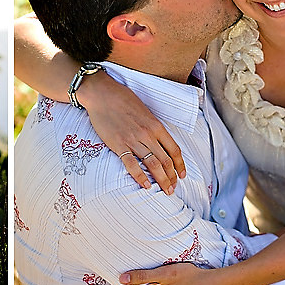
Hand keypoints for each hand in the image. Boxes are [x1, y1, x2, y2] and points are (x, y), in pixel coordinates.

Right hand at [77, 70, 185, 192]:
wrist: (102, 94)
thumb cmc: (123, 100)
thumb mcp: (145, 111)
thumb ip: (153, 127)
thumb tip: (159, 142)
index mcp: (156, 126)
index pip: (174, 150)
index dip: (180, 165)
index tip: (182, 175)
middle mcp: (147, 134)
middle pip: (165, 161)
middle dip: (172, 177)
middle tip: (173, 188)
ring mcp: (133, 140)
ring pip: (152, 164)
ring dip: (161, 180)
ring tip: (165, 190)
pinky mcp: (118, 145)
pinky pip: (131, 164)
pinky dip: (139, 176)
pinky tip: (145, 185)